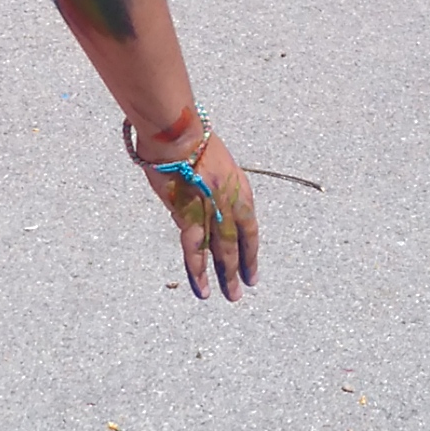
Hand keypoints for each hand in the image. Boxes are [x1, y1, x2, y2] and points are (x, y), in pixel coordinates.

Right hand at [131, 119, 258, 299]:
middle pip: (239, 243)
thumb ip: (214, 187)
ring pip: (223, 252)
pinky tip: (202, 289)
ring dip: (226, 276)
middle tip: (243, 289)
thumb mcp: (214, 163)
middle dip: (241, 267)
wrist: (177, 135)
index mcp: (240, 190)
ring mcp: (214, 213)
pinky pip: (196, 252)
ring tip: (231, 296)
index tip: (252, 268)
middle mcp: (232, 204)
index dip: (251, 250)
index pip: (250, 227)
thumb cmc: (190, 141)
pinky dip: (199, 272)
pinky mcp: (191, 219)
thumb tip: (205, 205)